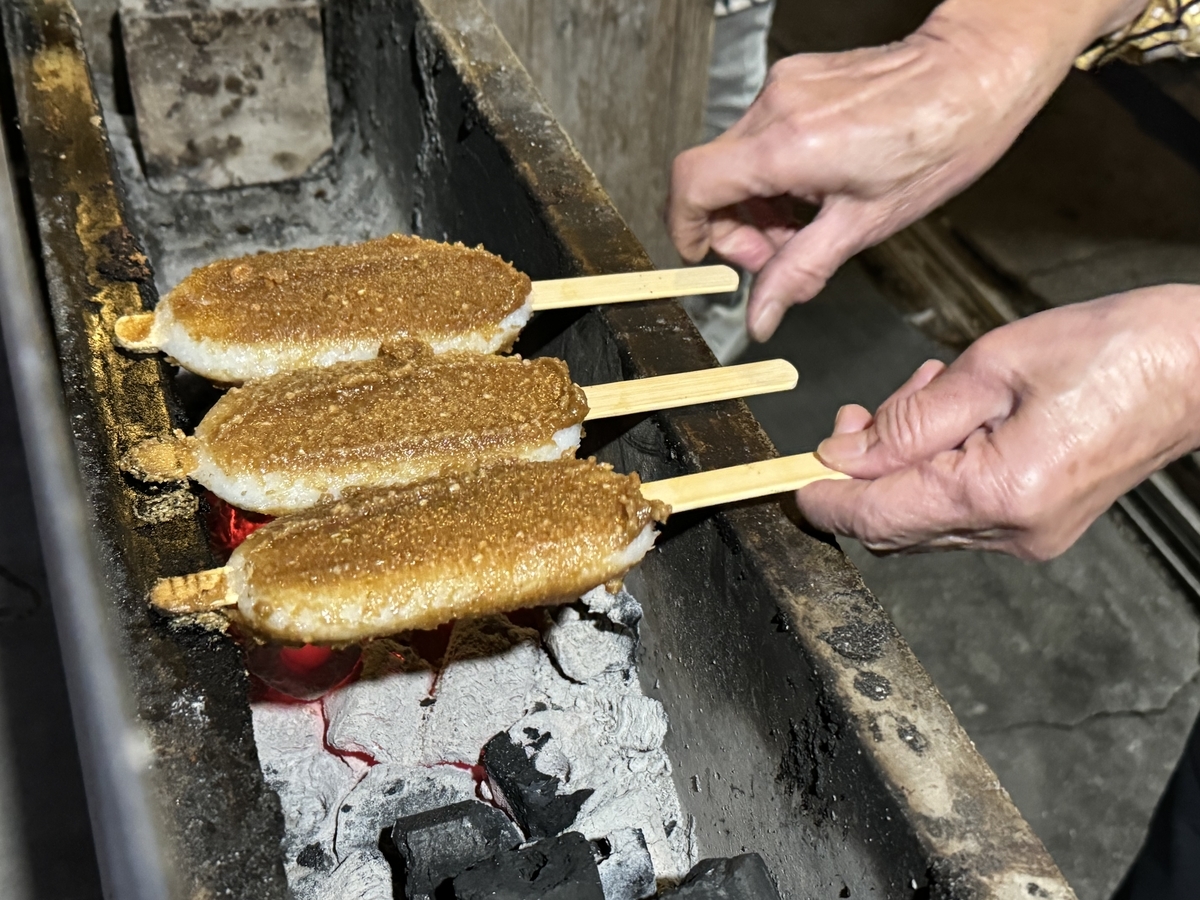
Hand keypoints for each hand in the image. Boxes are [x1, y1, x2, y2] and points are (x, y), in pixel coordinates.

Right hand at [667, 0, 1144, 340]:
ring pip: (734, 157)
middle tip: (776, 254)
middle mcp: (776, 107)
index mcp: (787, 146)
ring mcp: (784, 87)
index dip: (686, 228)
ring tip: (805, 222)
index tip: (704, 255)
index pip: (692, 185)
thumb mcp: (864, 225)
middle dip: (733, 226)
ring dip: (756, 202)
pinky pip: (760, 134)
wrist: (976, 71)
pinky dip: (774, 173)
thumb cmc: (939, 139)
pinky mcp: (797, 77)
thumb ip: (800, 272)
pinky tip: (815, 188)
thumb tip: (762, 315)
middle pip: (710, 176)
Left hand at [795, 286, 1199, 559]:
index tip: (791, 480)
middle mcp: (1014, 531)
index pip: (877, 515)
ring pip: (924, 517)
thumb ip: (910, 418)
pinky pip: (960, 510)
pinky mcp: (1041, 524)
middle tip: (859, 416)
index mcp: (999, 493)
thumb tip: (846, 454)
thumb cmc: (1115, 350)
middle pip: (895, 525)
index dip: (825, 498)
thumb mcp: (991, 366)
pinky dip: (937, 470)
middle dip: (862, 473)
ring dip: (901, 465)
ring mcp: (1031, 535)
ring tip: (926, 395)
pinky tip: (954, 419)